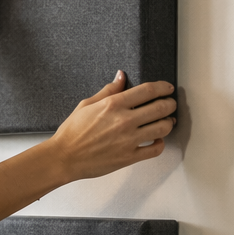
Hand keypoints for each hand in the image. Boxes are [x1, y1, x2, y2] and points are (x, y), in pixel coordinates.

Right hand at [44, 72, 177, 181]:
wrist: (64, 157)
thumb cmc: (72, 133)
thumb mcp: (86, 105)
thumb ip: (108, 91)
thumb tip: (121, 76)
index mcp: (113, 105)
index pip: (148, 91)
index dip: (163, 87)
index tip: (167, 88)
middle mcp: (124, 121)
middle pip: (161, 107)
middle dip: (170, 103)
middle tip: (169, 104)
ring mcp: (128, 140)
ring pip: (163, 127)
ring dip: (168, 122)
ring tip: (166, 121)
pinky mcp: (129, 157)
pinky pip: (156, 149)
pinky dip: (160, 143)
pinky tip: (156, 139)